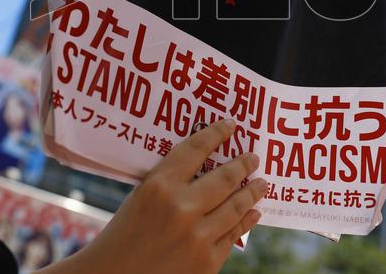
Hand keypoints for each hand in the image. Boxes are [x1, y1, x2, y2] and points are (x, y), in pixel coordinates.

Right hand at [43, 118, 265, 273]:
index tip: (230, 125)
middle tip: (254, 157)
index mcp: (159, 186)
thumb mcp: (141, 197)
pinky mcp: (207, 261)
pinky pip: (234, 234)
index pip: (196, 149)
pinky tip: (253, 213)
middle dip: (243, 163)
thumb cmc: (123, 235)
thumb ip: (170, 181)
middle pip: (224, 176)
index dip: (217, 133)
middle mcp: (182, 207)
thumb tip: (206, 166)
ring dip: (252, 191)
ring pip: (236, 205)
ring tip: (262, 183)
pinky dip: (246, 220)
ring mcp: (198, 236)